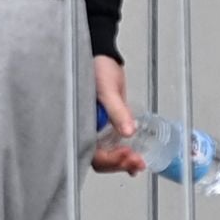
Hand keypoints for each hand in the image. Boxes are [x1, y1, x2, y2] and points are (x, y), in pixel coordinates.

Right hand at [88, 55, 144, 175]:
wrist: (103, 56)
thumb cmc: (95, 68)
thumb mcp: (107, 89)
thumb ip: (117, 111)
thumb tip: (129, 131)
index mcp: (79, 123)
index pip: (91, 152)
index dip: (109, 159)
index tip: (126, 155)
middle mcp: (86, 130)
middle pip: (99, 158)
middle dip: (119, 163)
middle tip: (138, 163)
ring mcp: (97, 130)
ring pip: (107, 154)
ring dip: (123, 162)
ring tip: (140, 163)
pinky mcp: (108, 126)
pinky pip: (114, 145)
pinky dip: (125, 154)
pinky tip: (135, 160)